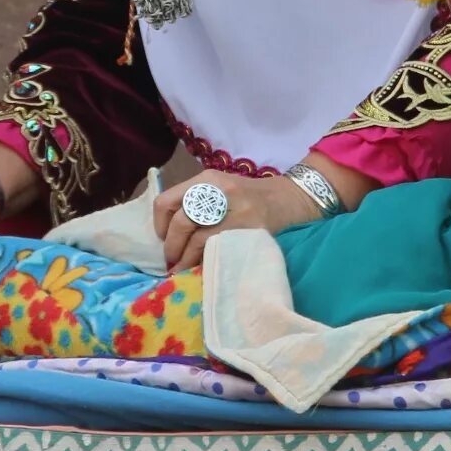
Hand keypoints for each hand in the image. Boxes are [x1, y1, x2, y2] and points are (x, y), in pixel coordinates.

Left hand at [152, 170, 321, 273]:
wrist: (291, 199)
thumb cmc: (250, 197)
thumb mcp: (220, 189)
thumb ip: (195, 203)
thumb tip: (166, 233)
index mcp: (207, 180)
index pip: (167, 201)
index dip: (159, 225)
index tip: (161, 239)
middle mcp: (219, 192)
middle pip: (180, 223)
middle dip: (171, 247)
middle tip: (170, 261)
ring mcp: (236, 212)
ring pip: (197, 240)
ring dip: (185, 260)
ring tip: (182, 270)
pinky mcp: (250, 230)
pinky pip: (218, 249)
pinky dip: (205, 262)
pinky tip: (202, 269)